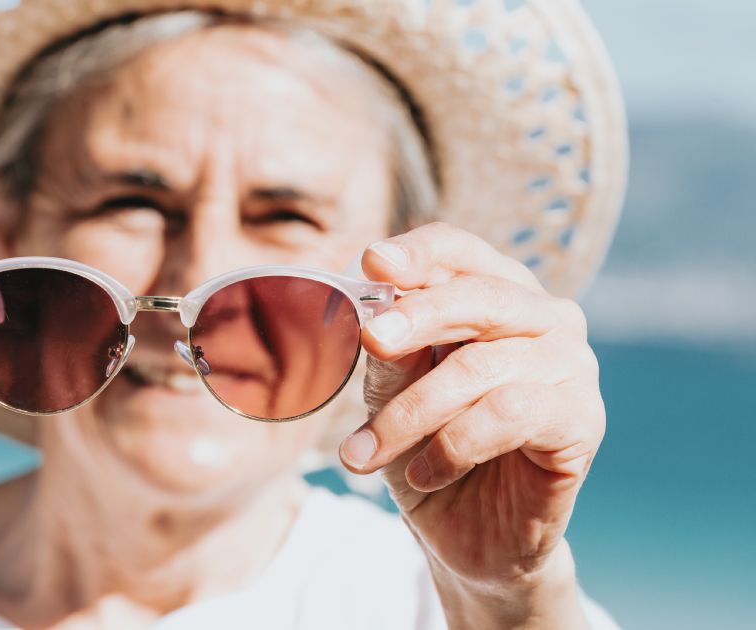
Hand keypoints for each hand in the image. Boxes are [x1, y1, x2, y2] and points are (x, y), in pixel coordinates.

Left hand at [341, 223, 603, 625]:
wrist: (470, 536)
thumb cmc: (429, 450)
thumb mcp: (395, 393)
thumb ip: (393, 349)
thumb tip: (373, 311)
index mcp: (496, 295)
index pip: (461, 252)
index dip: (418, 252)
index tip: (372, 262)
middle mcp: (543, 318)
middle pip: (478, 296)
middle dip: (416, 316)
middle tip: (371, 338)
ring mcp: (572, 365)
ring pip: (482, 366)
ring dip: (413, 412)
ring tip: (367, 453)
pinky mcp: (582, 419)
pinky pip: (510, 414)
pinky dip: (454, 445)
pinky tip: (425, 473)